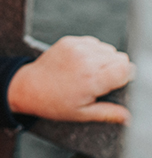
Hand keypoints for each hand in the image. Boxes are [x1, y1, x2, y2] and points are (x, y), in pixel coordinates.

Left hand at [7, 35, 132, 123]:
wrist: (28, 87)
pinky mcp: (69, 41)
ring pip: (108, 49)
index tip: (115, 84)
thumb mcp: (82, 113)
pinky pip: (93, 42)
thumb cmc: (53, 102)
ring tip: (89, 72)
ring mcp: (76, 48)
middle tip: (99, 81)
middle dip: (115, 69)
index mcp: (91, 79)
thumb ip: (108, 113)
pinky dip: (91, 51)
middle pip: (120, 57)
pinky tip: (80, 63)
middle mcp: (85, 60)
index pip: (126, 69)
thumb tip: (128, 116)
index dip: (124, 78)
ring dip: (104, 59)